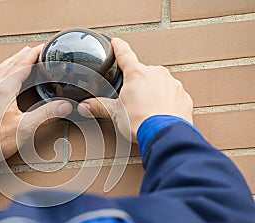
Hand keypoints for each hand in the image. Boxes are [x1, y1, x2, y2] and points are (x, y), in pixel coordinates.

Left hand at [0, 45, 72, 172]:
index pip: (23, 66)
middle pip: (10, 65)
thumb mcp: (25, 128)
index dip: (34, 55)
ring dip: (8, 60)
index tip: (41, 48)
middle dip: (23, 56)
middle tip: (33, 50)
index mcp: (5, 89)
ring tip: (17, 55)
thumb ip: (46, 114)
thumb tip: (63, 106)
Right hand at [77, 38, 192, 140]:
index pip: (124, 55)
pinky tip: (160, 116)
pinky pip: (173, 97)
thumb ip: (99, 107)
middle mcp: (157, 74)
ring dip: (154, 94)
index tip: (116, 42)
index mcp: (137, 74)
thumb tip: (84, 106)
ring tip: (147, 111)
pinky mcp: (184, 97)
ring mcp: (173, 85)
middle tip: (133, 101)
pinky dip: (167, 104)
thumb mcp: (115, 113)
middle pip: (144, 74)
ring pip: (160, 85)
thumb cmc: (140, 121)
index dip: (119, 47)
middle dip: (138, 85)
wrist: (164, 135)